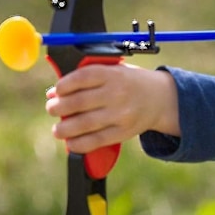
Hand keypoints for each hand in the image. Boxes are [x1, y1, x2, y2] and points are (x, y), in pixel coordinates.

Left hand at [46, 63, 179, 153]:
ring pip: (84, 124)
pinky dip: (79, 144)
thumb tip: (55, 93)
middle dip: (58, 107)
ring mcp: (121, 114)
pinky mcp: (124, 132)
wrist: (162, 99)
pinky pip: (96, 140)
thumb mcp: (116, 71)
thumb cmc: (132, 83)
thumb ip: (88, 78)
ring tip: (58, 129)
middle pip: (78, 102)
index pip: (81, 78)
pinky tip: (71, 142)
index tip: (56, 91)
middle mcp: (117, 93)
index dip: (63, 86)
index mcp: (114, 74)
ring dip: (64, 128)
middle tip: (52, 109)